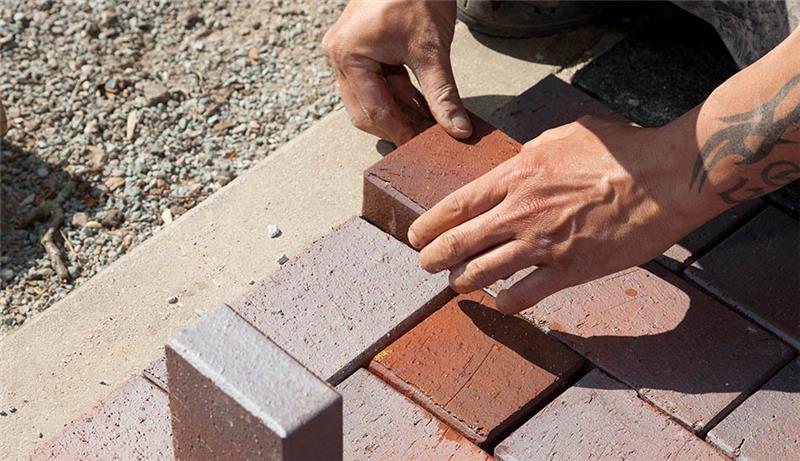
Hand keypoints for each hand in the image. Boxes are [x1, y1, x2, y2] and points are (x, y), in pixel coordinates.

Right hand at [322, 0, 470, 144]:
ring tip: (429, 123)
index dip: (400, 132)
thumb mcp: (432, 48)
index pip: (374, 110)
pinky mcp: (359, 49)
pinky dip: (397, 96)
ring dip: (398, 112)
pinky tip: (421, 105)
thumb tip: (457, 129)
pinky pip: (375, 83)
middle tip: (426, 139)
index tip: (423, 147)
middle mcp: (340, 55)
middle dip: (396, 125)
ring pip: (369, 100)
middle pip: (364, 111)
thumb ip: (442, 93)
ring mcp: (347, 52)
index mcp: (349, 54)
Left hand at [408, 116, 704, 313]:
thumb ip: (530, 154)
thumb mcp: (563, 136)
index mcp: (515, 175)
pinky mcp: (569, 270)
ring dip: (463, 283)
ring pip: (482, 273)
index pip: (455, 205)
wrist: (666, 177)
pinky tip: (502, 303)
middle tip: (426, 264)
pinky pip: (523, 295)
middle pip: (458, 243)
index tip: (416, 235)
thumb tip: (516, 164)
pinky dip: (506, 303)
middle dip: (433, 258)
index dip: (428, 224)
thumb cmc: (620, 150)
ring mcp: (541, 243)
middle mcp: (519, 211)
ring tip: (458, 286)